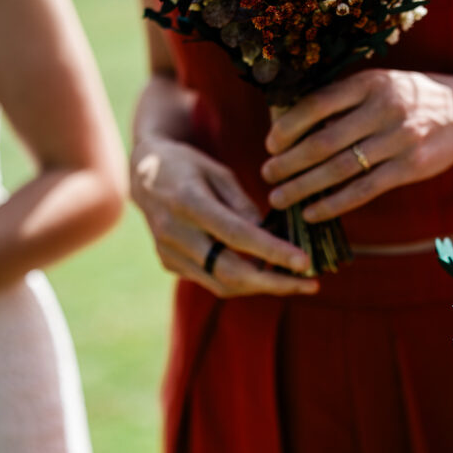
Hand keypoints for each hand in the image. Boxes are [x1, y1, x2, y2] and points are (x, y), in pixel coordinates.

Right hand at [131, 135, 318, 297]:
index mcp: (187, 202)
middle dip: (274, 283)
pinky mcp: (169, 263)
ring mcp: (168, 252)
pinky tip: (264, 273)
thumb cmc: (189, 166)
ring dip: (261, 286)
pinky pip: (211, 281)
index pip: (237, 235)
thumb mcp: (219, 173)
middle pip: (230, 271)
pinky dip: (241, 281)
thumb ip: (244, 205)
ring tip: (295, 281)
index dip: (272, 252)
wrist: (143, 173)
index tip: (304, 262)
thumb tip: (273, 236)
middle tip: (310, 284)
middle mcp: (174, 233)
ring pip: (222, 284)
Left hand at [260, 69, 452, 221]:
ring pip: (339, 169)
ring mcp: (398, 140)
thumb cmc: (413, 100)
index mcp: (370, 83)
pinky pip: (363, 190)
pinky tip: (312, 212)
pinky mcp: (410, 167)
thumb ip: (345, 101)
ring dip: (303, 186)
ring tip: (278, 197)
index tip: (269, 143)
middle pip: (323, 141)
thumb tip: (293, 126)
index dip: (288, 127)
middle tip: (266, 174)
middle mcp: (383, 109)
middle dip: (289, 162)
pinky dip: (333, 204)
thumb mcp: (382, 86)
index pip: (317, 104)